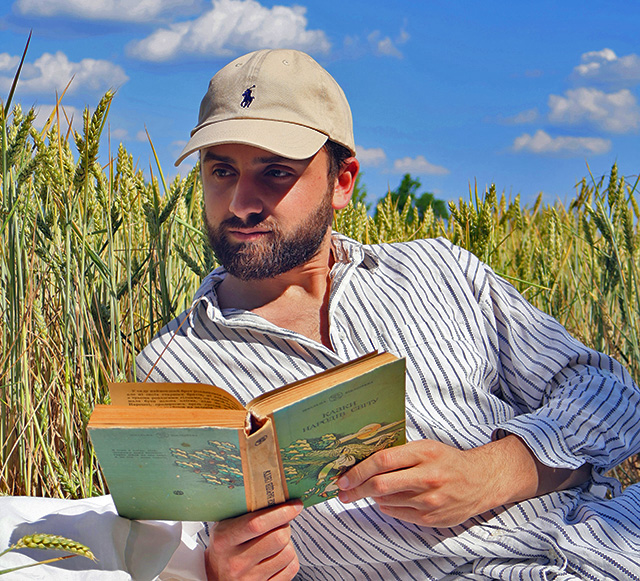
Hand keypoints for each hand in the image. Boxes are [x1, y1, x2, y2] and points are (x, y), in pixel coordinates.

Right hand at [205, 500, 302, 580]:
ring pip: (287, 553)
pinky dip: (290, 558)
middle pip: (278, 538)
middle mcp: (236, 561)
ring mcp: (250, 578)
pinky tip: (278, 554)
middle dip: (285, 525)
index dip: (280, 512)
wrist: (215, 577)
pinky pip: (291, 568)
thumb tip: (276, 494)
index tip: (295, 504)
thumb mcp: (225, 526)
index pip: (257, 524)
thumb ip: (244, 511)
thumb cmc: (225, 545)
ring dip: (288, 542)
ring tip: (277, 539)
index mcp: (224, 540)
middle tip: (282, 521)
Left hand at [337, 439, 500, 526]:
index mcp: (423, 453)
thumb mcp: (425, 447)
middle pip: (380, 485)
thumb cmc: (447, 461)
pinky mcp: (430, 518)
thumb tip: (363, 463)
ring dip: (372, 497)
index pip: (382, 460)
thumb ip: (398, 453)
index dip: (358, 470)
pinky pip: (396, 513)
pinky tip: (389, 499)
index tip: (343, 477)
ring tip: (370, 491)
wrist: (480, 481)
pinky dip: (386, 506)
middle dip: (356, 489)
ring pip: (386, 501)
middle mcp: (426, 477)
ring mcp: (429, 500)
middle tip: (342, 491)